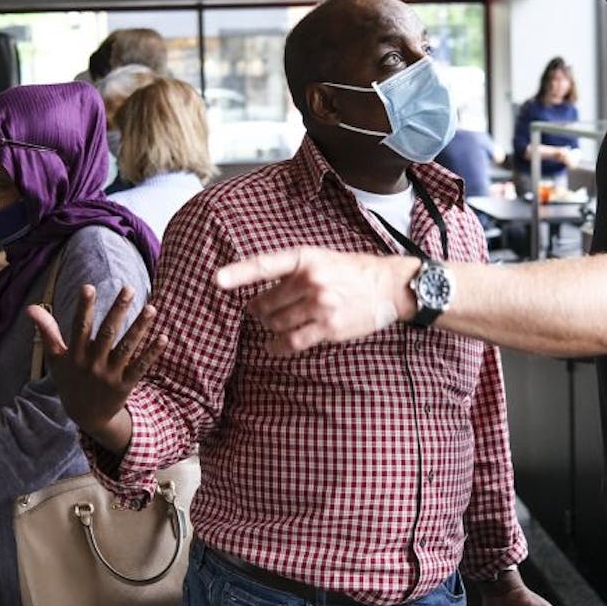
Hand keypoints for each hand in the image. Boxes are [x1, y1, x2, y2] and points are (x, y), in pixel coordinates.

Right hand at [26, 284, 166, 439]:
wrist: (85, 416)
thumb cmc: (70, 380)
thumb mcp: (56, 358)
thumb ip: (47, 331)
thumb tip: (30, 307)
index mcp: (75, 355)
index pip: (80, 327)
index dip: (84, 308)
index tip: (88, 287)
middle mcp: (92, 363)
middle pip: (107, 334)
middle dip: (117, 310)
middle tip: (129, 288)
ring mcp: (110, 375)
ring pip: (127, 348)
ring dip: (139, 328)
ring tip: (151, 308)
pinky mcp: (125, 385)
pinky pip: (140, 367)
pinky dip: (152, 353)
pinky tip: (162, 337)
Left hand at [215, 248, 415, 353]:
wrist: (389, 286)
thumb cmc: (351, 271)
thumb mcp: (321, 259)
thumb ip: (291, 271)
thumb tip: (258, 294)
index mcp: (305, 258)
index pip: (265, 265)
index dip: (238, 273)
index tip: (217, 280)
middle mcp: (311, 279)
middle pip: (265, 303)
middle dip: (259, 311)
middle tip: (260, 312)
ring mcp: (320, 305)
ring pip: (276, 323)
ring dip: (270, 328)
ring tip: (273, 326)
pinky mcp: (329, 328)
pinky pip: (292, 342)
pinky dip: (278, 347)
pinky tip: (274, 347)